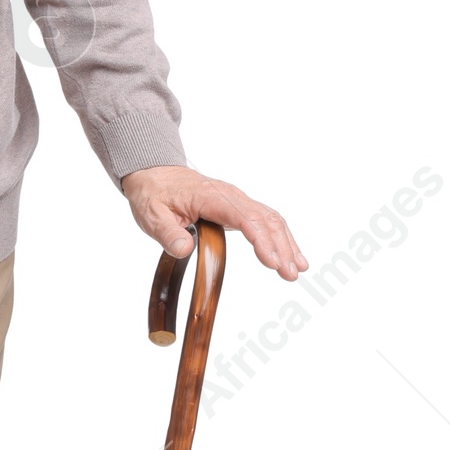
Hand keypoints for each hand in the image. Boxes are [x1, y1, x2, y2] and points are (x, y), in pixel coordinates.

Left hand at [121, 167, 306, 281]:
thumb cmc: (154, 195)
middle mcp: (231, 196)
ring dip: (286, 243)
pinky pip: (266, 220)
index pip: (244, 218)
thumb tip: (184, 250)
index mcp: (211, 197)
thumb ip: (168, 234)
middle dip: (281, 247)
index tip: (272, 262)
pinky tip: (290, 255)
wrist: (154, 174)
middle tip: (290, 274)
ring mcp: (237, 201)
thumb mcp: (152, 216)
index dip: (261, 240)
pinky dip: (280, 237)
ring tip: (298, 269)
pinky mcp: (239, 208)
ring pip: (271, 219)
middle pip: (265, 219)